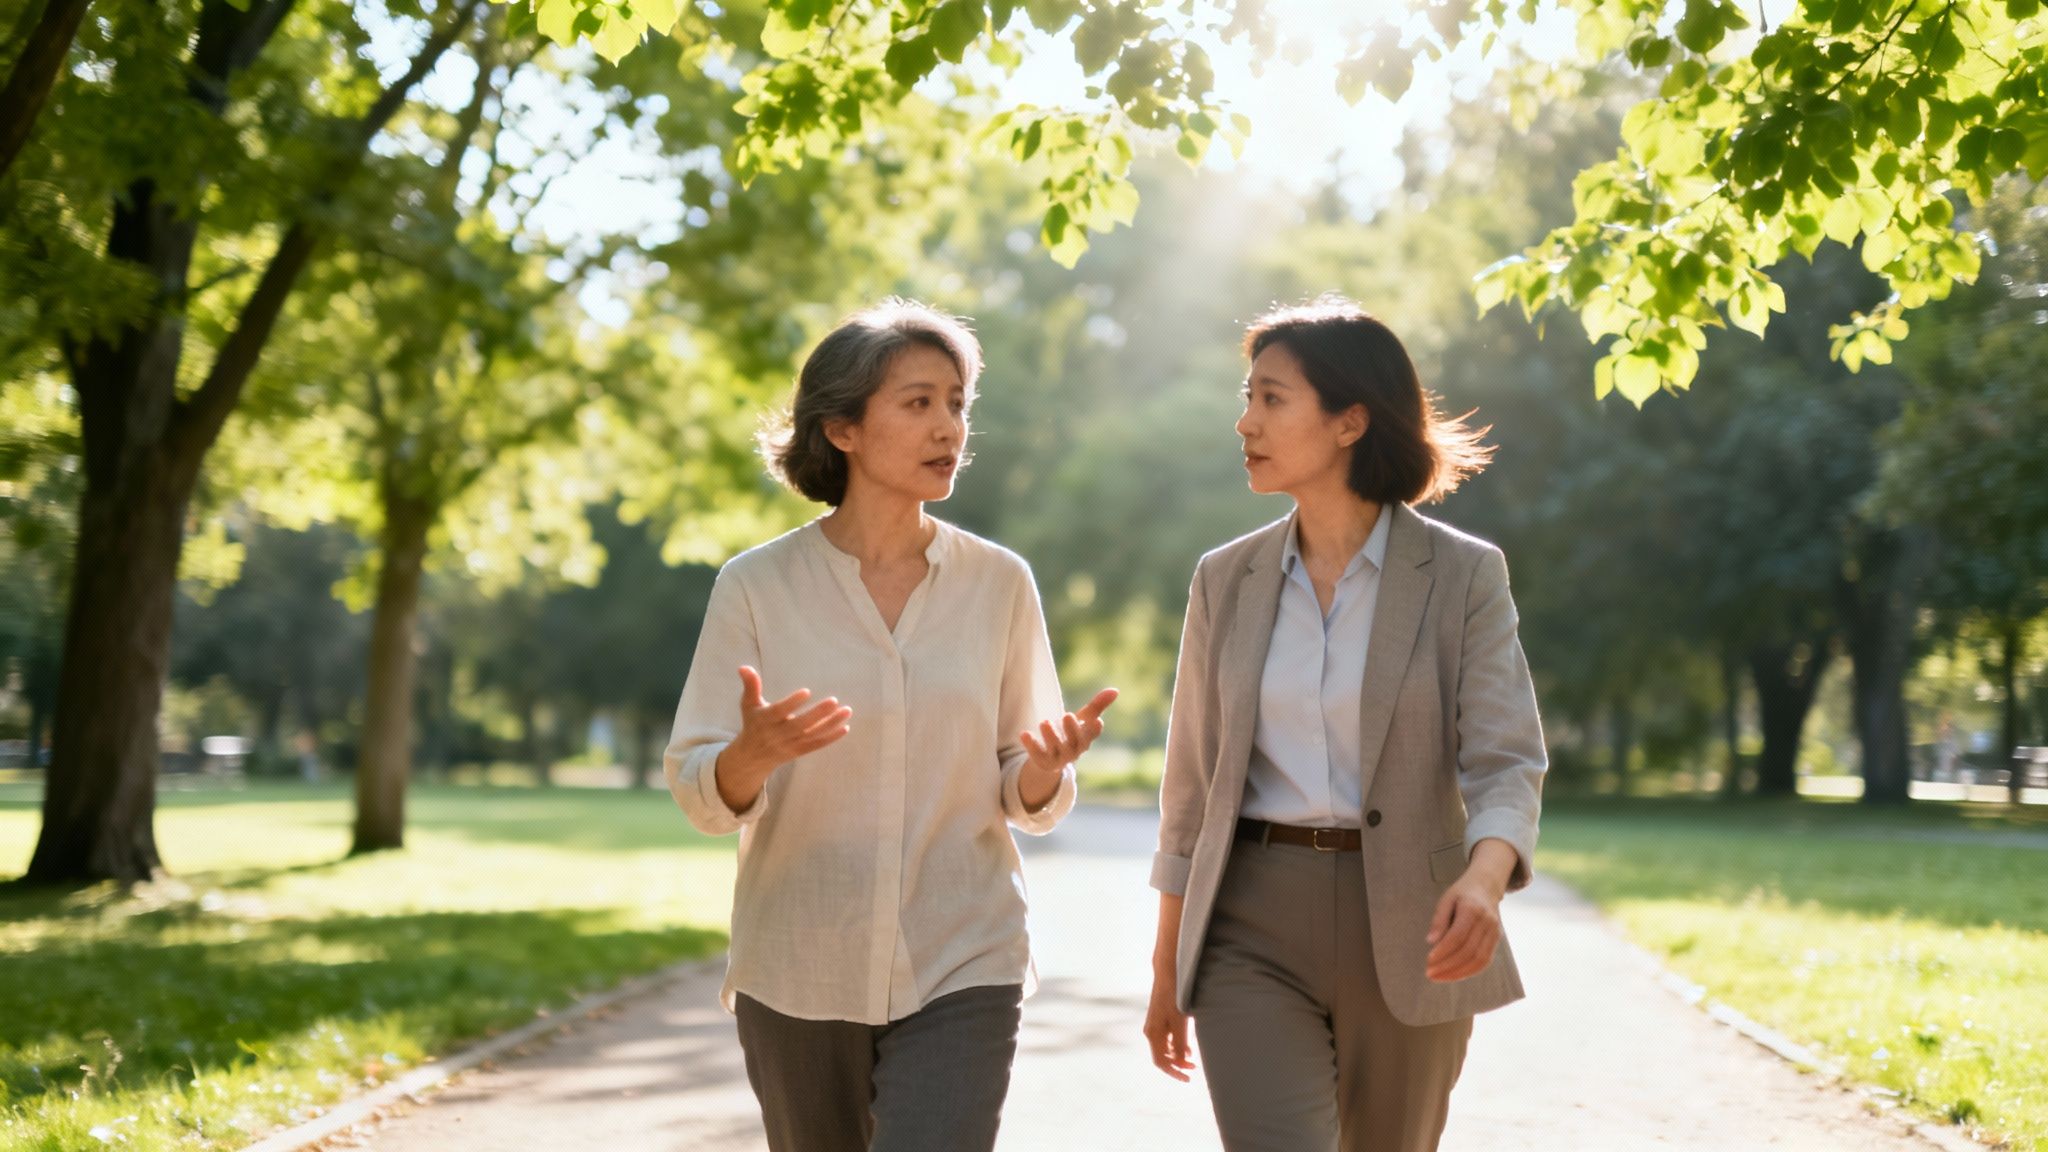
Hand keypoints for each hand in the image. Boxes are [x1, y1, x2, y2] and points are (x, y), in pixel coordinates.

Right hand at [714, 666, 850, 810]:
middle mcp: (777, 734)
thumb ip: (750, 685)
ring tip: (847, 710)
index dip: (792, 702)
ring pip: (812, 735)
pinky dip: (831, 738)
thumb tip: (743, 667)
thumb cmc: (753, 722)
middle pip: (800, 725)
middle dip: (818, 714)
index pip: (779, 711)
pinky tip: (845, 726)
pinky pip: (816, 745)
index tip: (807, 691)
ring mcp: (789, 745)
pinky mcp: (798, 751)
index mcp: (765, 720)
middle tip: (834, 700)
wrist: (752, 757)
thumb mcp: (748, 704)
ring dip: (831, 724)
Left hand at [1016, 688, 1117, 811]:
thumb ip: (1097, 706)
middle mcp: (1074, 750)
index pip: (1092, 735)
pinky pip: (1036, 755)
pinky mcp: (1043, 761)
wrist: (1052, 760)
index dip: (1095, 730)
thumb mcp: (1083, 720)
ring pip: (1056, 749)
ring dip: (1051, 736)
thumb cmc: (1071, 734)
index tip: (1097, 721)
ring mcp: (1058, 758)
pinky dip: (1031, 745)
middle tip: (1067, 715)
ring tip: (1044, 722)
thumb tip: (1115, 690)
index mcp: (1085, 739)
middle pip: (1075, 743)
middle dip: (1072, 730)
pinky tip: (1024, 734)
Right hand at [1143, 971, 1195, 1081]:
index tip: (1188, 1077)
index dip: (1174, 1072)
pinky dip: (1177, 1044)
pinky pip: (1168, 1038)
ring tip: (1193, 1056)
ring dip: (1178, 1055)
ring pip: (1166, 1047)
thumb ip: (1180, 1042)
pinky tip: (1188, 1043)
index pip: (1161, 1062)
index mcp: (1153, 1034)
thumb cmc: (1173, 996)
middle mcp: (1151, 1031)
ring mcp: (1155, 1025)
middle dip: (1177, 1064)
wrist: (1167, 973)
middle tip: (1194, 1068)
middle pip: (1163, 1056)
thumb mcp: (1179, 1021)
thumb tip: (1183, 1060)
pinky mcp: (1161, 1019)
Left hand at [1424, 868, 1504, 983]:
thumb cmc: (1463, 893)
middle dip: (1448, 966)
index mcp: (1472, 909)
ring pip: (1479, 960)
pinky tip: (1455, 975)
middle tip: (1430, 973)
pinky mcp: (1497, 939)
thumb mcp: (1446, 899)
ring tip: (1440, 977)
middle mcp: (1487, 922)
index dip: (1443, 951)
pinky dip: (1470, 971)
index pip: (1458, 936)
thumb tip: (1430, 941)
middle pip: (1468, 951)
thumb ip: (1439, 920)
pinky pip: (1485, 961)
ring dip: (1459, 973)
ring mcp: (1495, 932)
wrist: (1486, 886)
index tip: (1428, 961)